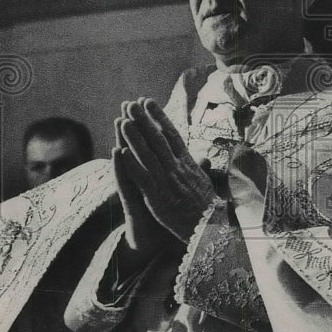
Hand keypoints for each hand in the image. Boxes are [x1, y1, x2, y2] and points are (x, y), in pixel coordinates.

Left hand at [115, 98, 216, 243]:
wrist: (210, 230)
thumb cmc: (207, 207)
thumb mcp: (206, 183)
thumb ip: (200, 169)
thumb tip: (204, 157)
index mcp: (187, 163)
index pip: (172, 134)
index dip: (159, 117)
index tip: (148, 101)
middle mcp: (177, 169)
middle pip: (158, 140)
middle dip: (144, 120)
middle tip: (131, 103)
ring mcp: (167, 183)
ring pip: (147, 156)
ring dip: (134, 138)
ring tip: (122, 120)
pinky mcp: (158, 199)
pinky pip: (143, 179)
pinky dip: (132, 165)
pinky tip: (121, 152)